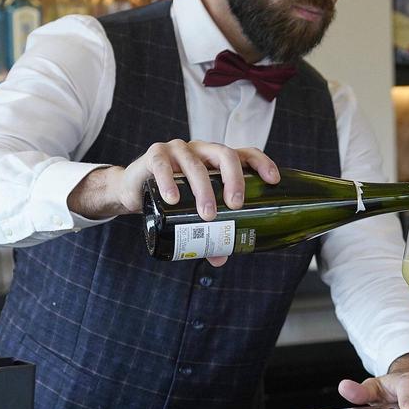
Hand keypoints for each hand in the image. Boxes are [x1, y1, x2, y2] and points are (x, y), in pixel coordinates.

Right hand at [68, 140, 278, 265]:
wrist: (135, 189)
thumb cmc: (172, 198)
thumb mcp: (192, 213)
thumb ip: (208, 232)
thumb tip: (221, 258)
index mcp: (216, 159)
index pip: (244, 153)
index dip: (261, 163)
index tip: (273, 180)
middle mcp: (200, 149)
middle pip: (224, 154)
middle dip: (234, 179)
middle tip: (236, 206)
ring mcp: (177, 149)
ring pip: (195, 163)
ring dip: (204, 189)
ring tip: (207, 215)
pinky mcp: (154, 154)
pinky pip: (162, 165)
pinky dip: (169, 181)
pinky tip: (173, 199)